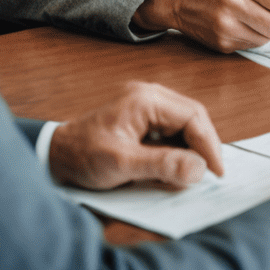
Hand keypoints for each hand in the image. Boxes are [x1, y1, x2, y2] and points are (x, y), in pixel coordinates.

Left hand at [48, 80, 225, 189]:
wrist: (53, 155)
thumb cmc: (82, 156)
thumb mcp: (121, 164)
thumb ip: (162, 165)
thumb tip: (199, 169)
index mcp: (146, 99)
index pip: (193, 116)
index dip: (209, 145)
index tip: (216, 171)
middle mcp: (150, 96)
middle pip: (193, 117)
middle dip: (204, 145)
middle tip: (212, 174)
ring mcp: (146, 105)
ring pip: (184, 123)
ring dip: (192, 148)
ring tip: (197, 173)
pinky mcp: (142, 118)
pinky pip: (171, 130)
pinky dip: (179, 148)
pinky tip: (178, 167)